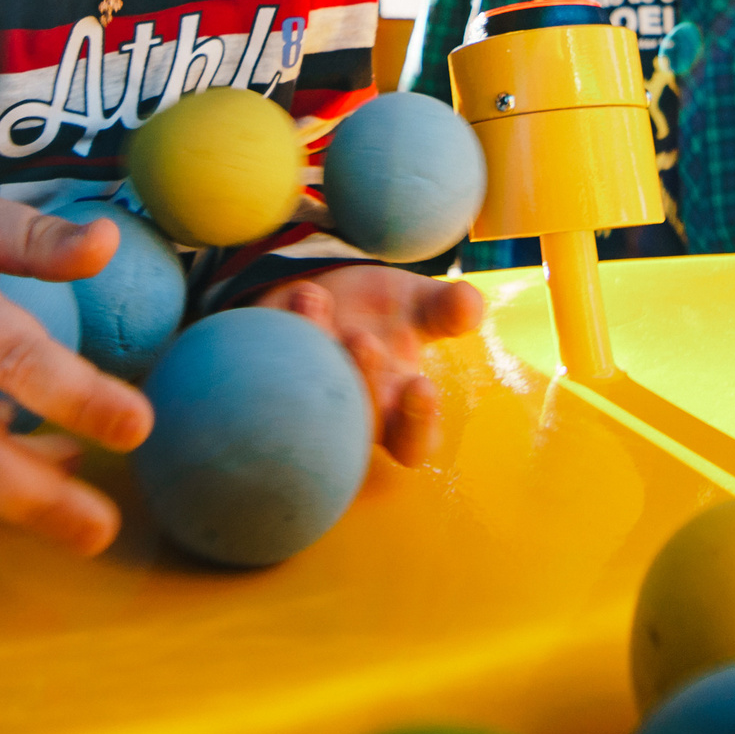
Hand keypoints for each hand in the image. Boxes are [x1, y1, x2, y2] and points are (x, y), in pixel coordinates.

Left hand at [252, 264, 484, 466]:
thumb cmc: (380, 312)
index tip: (421, 386)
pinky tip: (299, 297)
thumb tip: (470, 304)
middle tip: (362, 340)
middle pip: (355, 426)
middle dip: (360, 384)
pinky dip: (279, 330)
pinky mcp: (263, 379)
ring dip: (314, 347)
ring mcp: (303, 400)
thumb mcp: (420, 304)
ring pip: (304, 399)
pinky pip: (263, 371)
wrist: (319, 291)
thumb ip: (448, 308)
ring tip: (314, 299)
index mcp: (395, 408)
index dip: (417, 425)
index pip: (413, 442)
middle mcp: (349, 414)